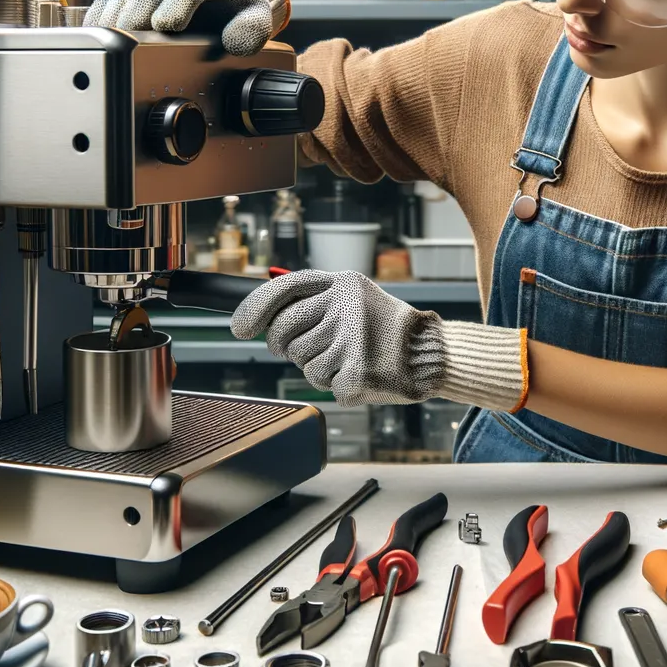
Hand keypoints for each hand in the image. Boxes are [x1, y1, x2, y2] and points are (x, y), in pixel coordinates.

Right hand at [84, 0, 288, 55]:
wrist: (225, 4)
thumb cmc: (238, 14)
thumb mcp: (256, 21)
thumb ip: (252, 31)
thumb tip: (233, 42)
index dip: (178, 1)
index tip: (167, 25)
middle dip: (138, 13)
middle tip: (130, 40)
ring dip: (115, 16)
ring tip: (110, 43)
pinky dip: (100, 14)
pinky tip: (95, 35)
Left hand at [230, 269, 526, 410]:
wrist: (429, 354)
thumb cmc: (385, 328)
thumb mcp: (354, 297)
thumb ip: (313, 300)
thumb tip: (259, 318)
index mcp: (342, 283)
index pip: (283, 289)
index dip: (254, 309)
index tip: (238, 328)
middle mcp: (344, 308)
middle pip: (283, 329)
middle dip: (281, 344)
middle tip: (297, 349)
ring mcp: (350, 341)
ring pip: (301, 360)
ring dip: (314, 365)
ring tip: (344, 357)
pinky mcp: (356, 371)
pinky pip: (321, 382)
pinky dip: (334, 382)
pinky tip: (356, 372)